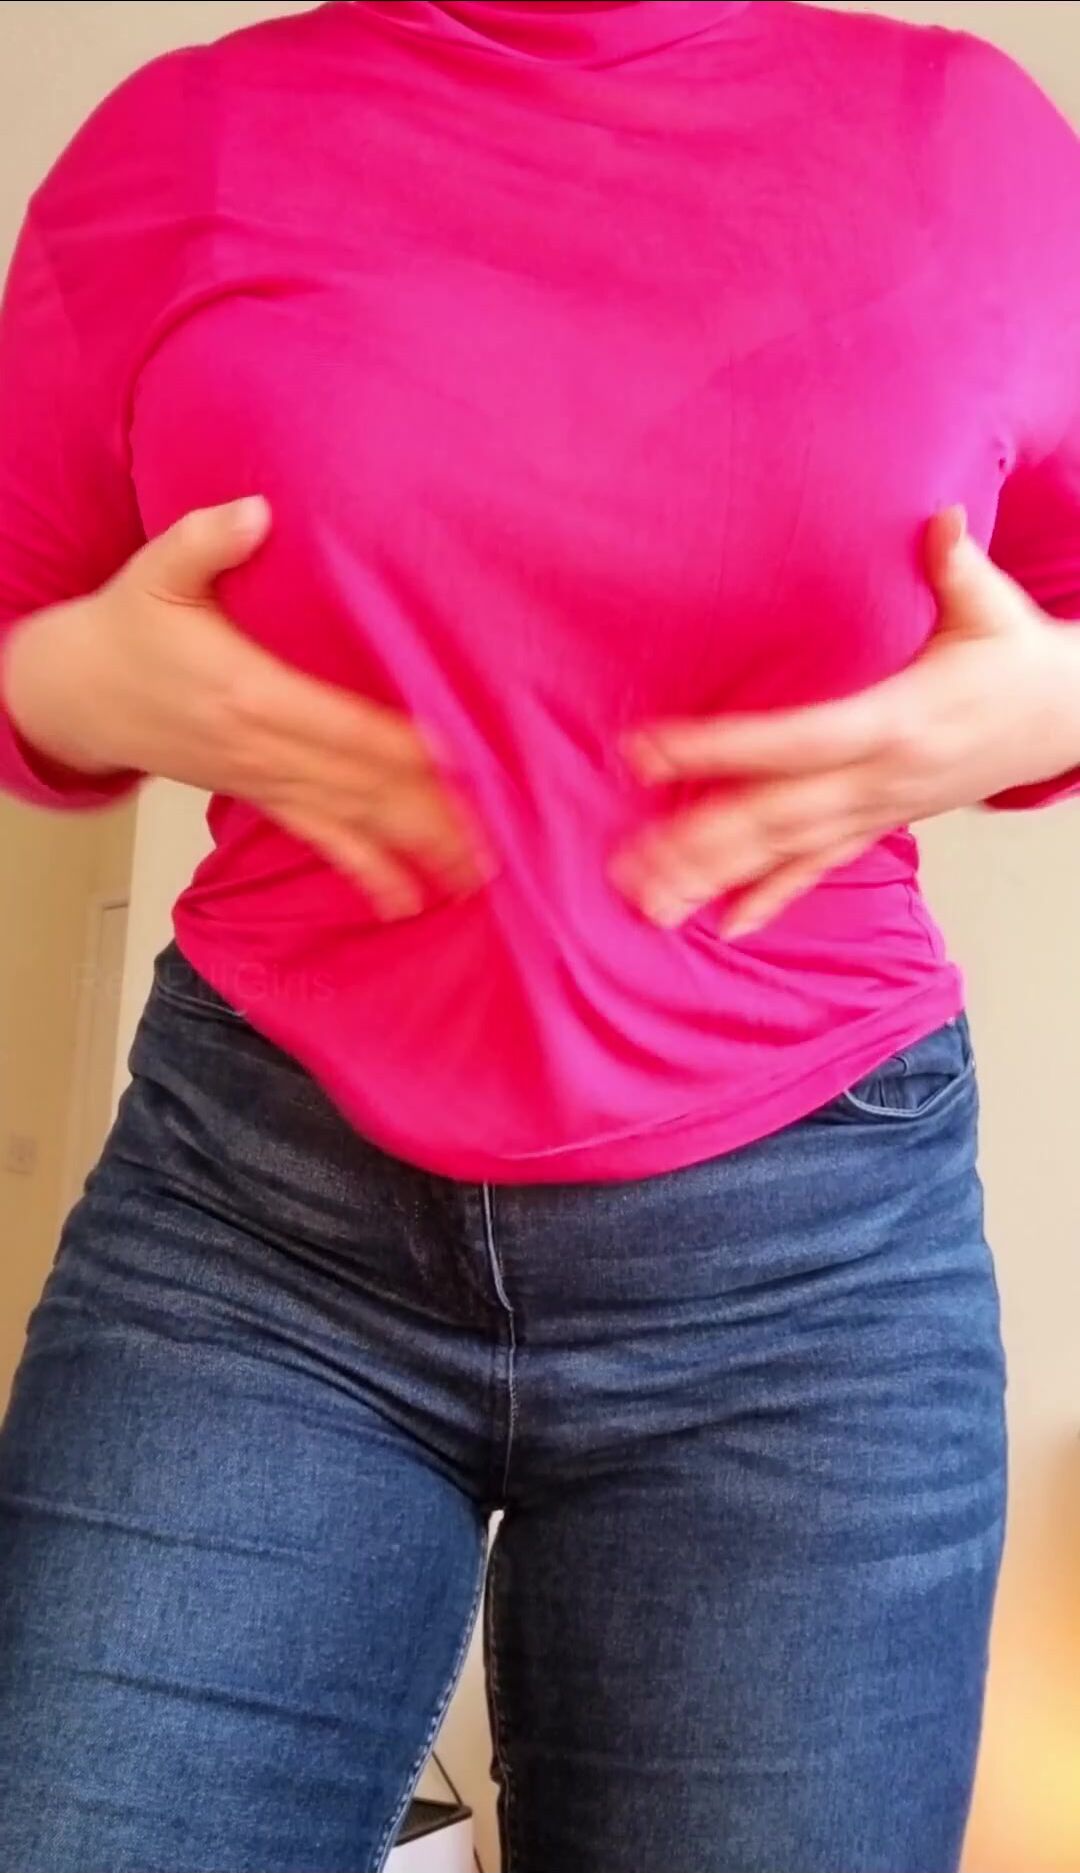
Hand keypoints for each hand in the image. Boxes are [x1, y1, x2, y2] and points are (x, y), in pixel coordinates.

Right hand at [2, 498, 491, 917]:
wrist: (79, 695)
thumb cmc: (127, 630)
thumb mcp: (155, 572)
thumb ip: (207, 539)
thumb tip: (258, 510)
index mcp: (250, 693)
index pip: (343, 725)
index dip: (404, 742)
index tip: (463, 753)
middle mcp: (264, 749)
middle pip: (365, 783)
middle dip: (434, 805)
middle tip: (505, 824)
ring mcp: (266, 780)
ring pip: (354, 820)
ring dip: (417, 846)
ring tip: (480, 867)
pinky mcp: (262, 797)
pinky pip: (320, 841)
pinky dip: (365, 873)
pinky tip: (405, 902)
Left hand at [613, 507, 1079, 937]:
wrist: (1069, 717)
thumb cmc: (1020, 662)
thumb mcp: (992, 609)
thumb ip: (954, 565)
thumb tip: (935, 520)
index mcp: (895, 721)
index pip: (790, 742)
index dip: (717, 750)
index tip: (648, 751)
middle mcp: (879, 779)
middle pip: (775, 816)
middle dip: (698, 842)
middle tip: (627, 863)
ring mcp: (879, 808)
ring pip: (787, 852)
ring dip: (718, 879)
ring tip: (654, 901)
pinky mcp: (883, 823)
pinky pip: (821, 868)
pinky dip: (773, 898)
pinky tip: (727, 925)